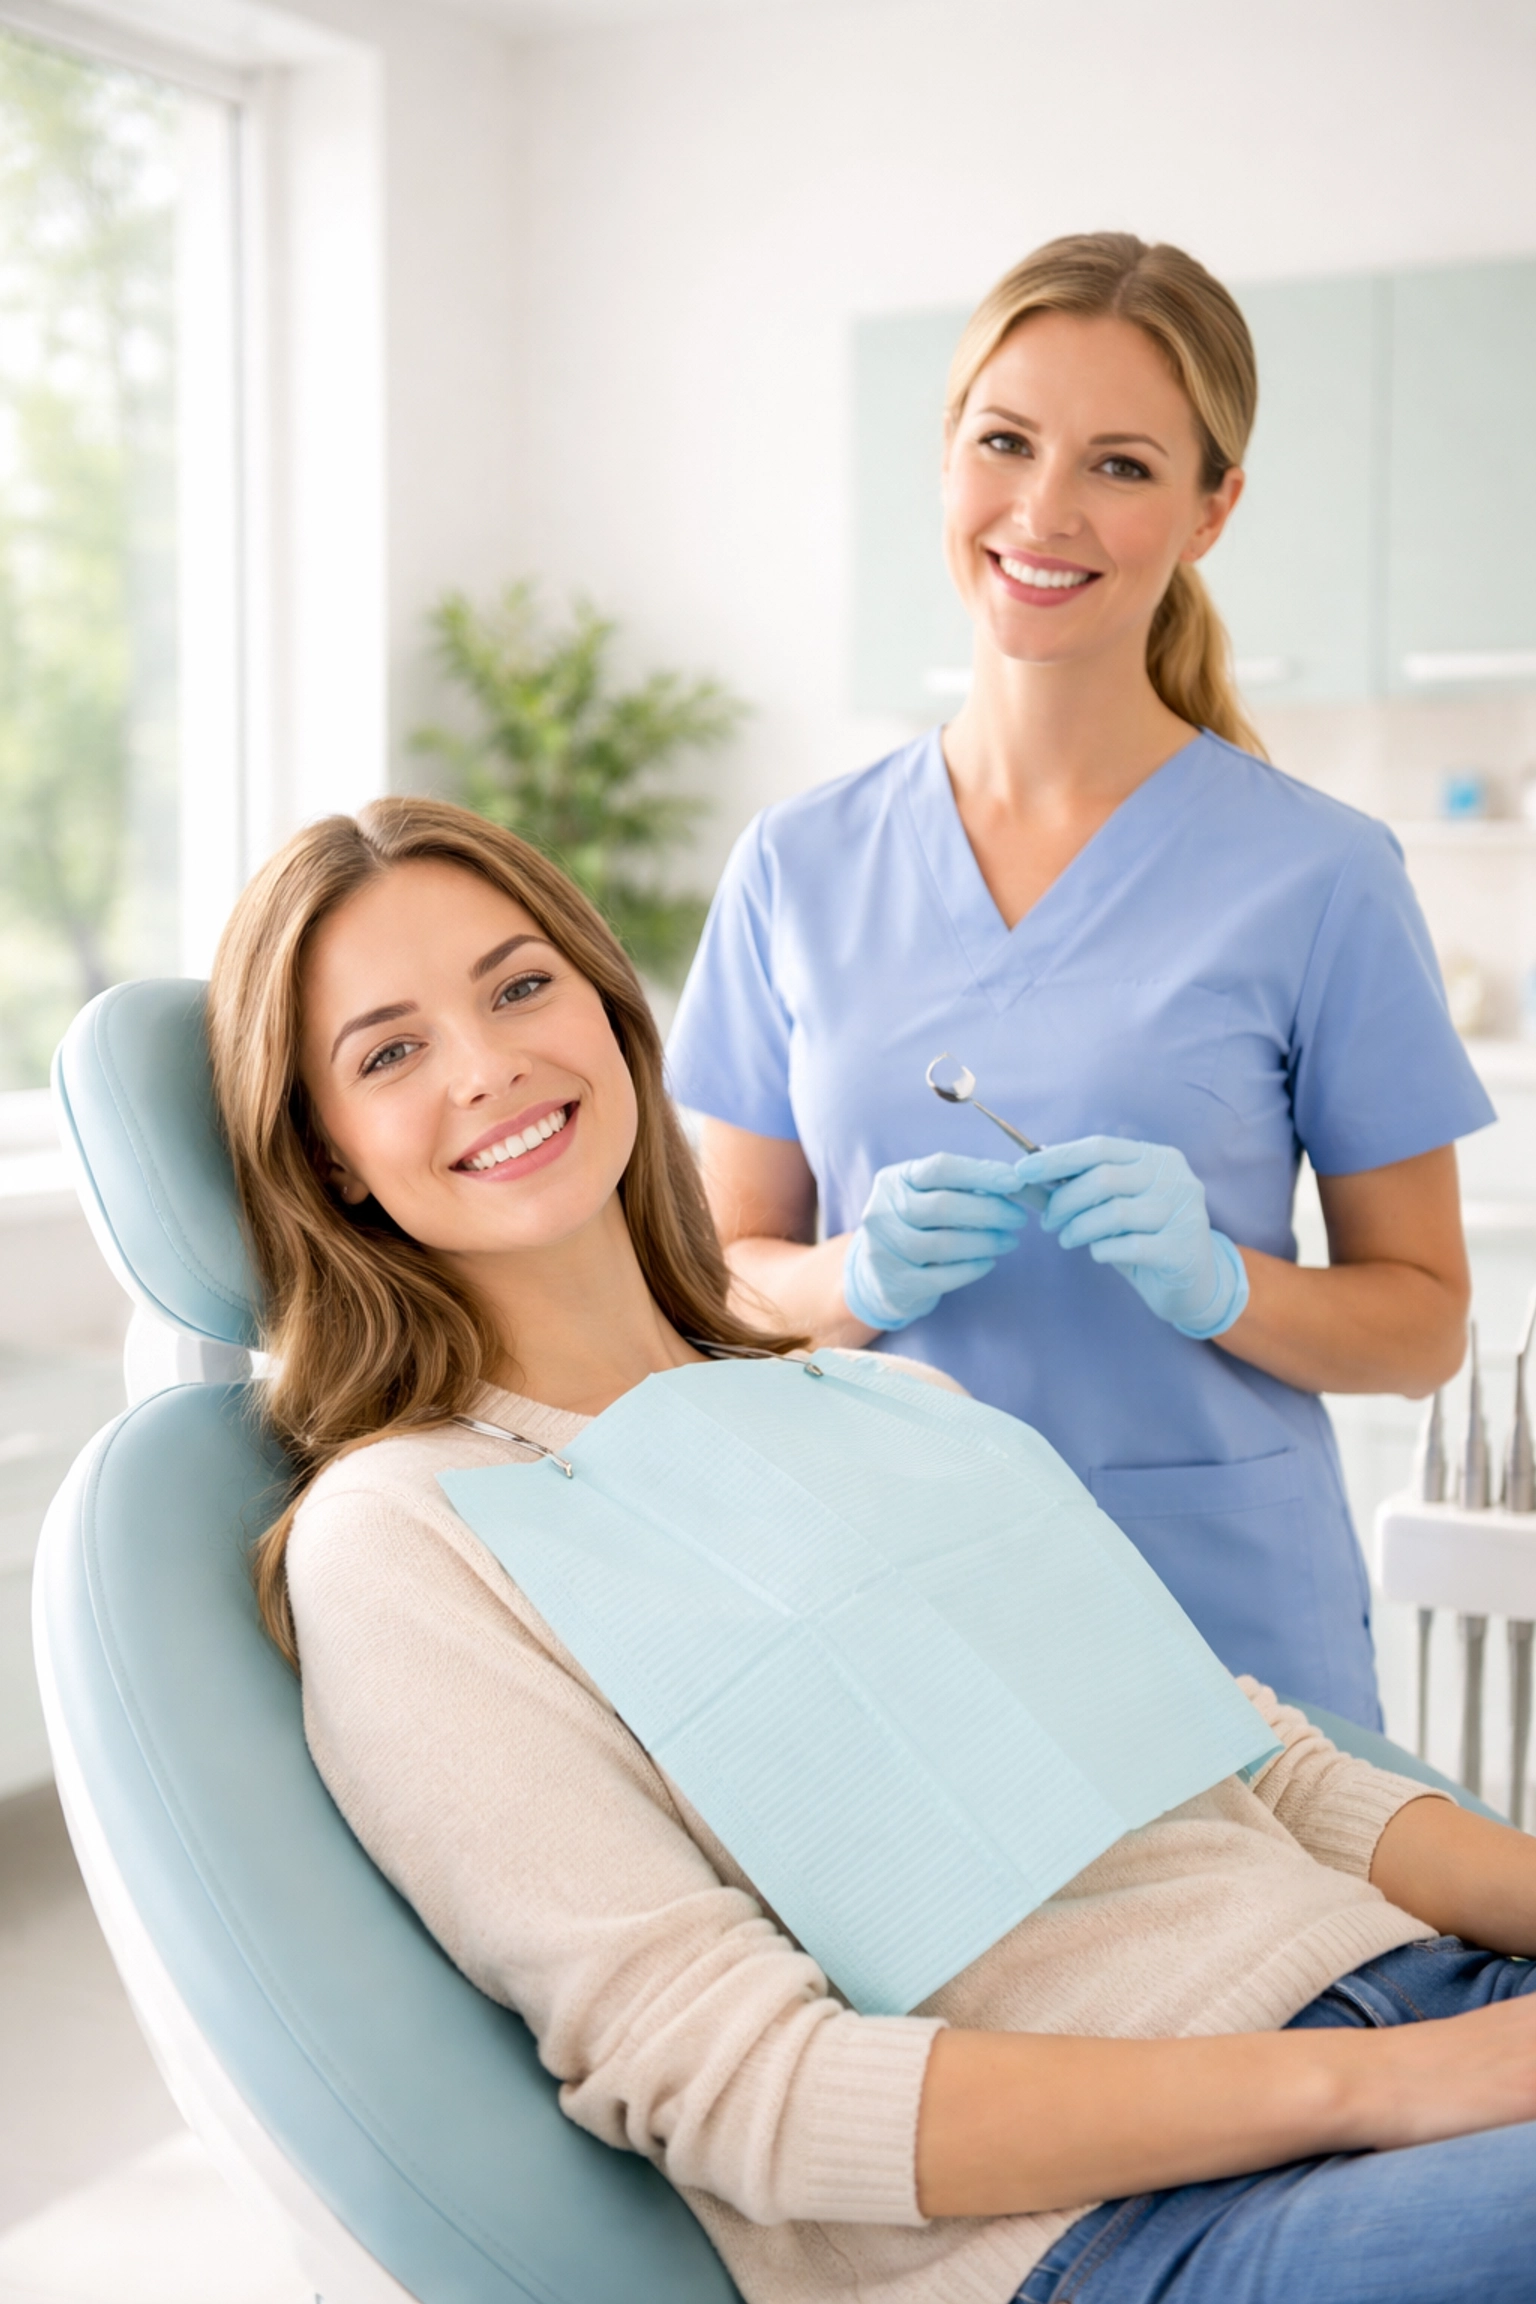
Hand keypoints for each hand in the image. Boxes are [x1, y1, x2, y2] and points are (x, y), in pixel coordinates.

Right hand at [842, 1153, 1031, 1331]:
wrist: (879, 1273)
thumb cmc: (916, 1226)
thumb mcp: (928, 1196)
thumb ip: (964, 1187)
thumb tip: (1018, 1186)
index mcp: (894, 1180)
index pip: (941, 1168)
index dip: (982, 1173)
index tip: (1016, 1180)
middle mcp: (882, 1212)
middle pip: (944, 1206)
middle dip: (990, 1211)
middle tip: (1018, 1217)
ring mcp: (884, 1250)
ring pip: (945, 1243)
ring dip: (986, 1241)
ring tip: (1009, 1240)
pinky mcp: (895, 1284)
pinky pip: (943, 1277)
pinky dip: (972, 1269)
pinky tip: (988, 1262)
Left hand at [1013, 1136, 1248, 1339]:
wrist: (1192, 1283)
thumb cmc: (1143, 1237)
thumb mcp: (1110, 1207)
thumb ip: (1073, 1188)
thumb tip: (1025, 1174)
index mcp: (1158, 1157)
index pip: (1100, 1146)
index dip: (1058, 1157)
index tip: (1022, 1171)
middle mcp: (1176, 1178)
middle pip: (1103, 1178)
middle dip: (1063, 1200)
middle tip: (1048, 1222)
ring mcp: (1185, 1213)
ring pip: (1113, 1213)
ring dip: (1078, 1228)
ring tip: (1067, 1239)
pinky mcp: (1183, 1250)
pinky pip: (1128, 1247)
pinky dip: (1102, 1250)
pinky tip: (1098, 1254)